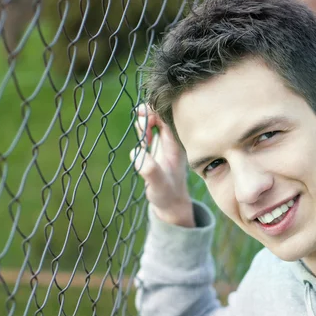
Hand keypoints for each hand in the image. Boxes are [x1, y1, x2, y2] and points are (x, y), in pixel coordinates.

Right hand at [130, 104, 194, 227]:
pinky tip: (143, 145)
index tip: (143, 120)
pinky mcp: (157, 147)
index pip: (168, 115)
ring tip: (143, 139)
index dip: (154, 111)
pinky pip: (149, 129)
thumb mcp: (158, 185)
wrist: (170, 203)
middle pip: (160, 113)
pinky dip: (142, 131)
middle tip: (141, 129)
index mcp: (177, 143)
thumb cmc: (167, 194)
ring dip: (144, 122)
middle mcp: (172, 139)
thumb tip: (139, 154)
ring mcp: (165, 142)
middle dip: (147, 113)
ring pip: (154, 119)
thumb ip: (150, 170)